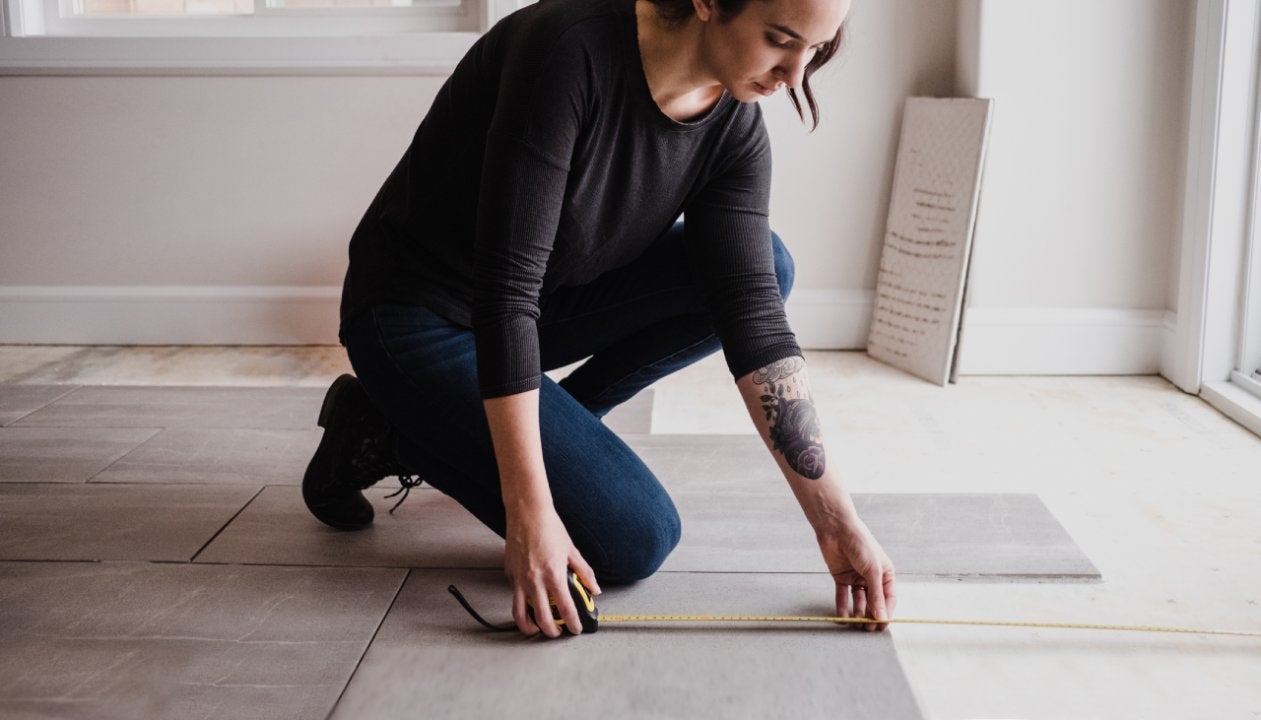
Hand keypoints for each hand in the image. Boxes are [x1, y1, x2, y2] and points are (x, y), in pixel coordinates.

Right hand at [504, 504, 600, 637]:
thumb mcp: (572, 550)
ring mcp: (519, 579)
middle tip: (558, 632)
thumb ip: (584, 572)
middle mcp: (534, 581)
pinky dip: (521, 604)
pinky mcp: (509, 574)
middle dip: (552, 631)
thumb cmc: (549, 527)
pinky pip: (514, 596)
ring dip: (529, 627)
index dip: (573, 623)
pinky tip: (530, 601)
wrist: (527, 513)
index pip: (566, 608)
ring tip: (537, 629)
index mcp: (554, 575)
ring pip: (520, 615)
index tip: (576, 629)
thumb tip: (594, 588)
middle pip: (542, 619)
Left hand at [816, 514, 895, 631]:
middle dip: (871, 616)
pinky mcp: (841, 578)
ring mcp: (856, 578)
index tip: (881, 626)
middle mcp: (872, 578)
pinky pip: (843, 596)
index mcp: (886, 574)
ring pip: (859, 602)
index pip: (888, 599)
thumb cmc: (860, 543)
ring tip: (856, 625)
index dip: (885, 613)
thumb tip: (882, 617)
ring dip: (858, 614)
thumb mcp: (872, 570)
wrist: (837, 528)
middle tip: (867, 629)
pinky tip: (842, 617)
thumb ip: (876, 595)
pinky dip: (842, 607)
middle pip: (873, 602)